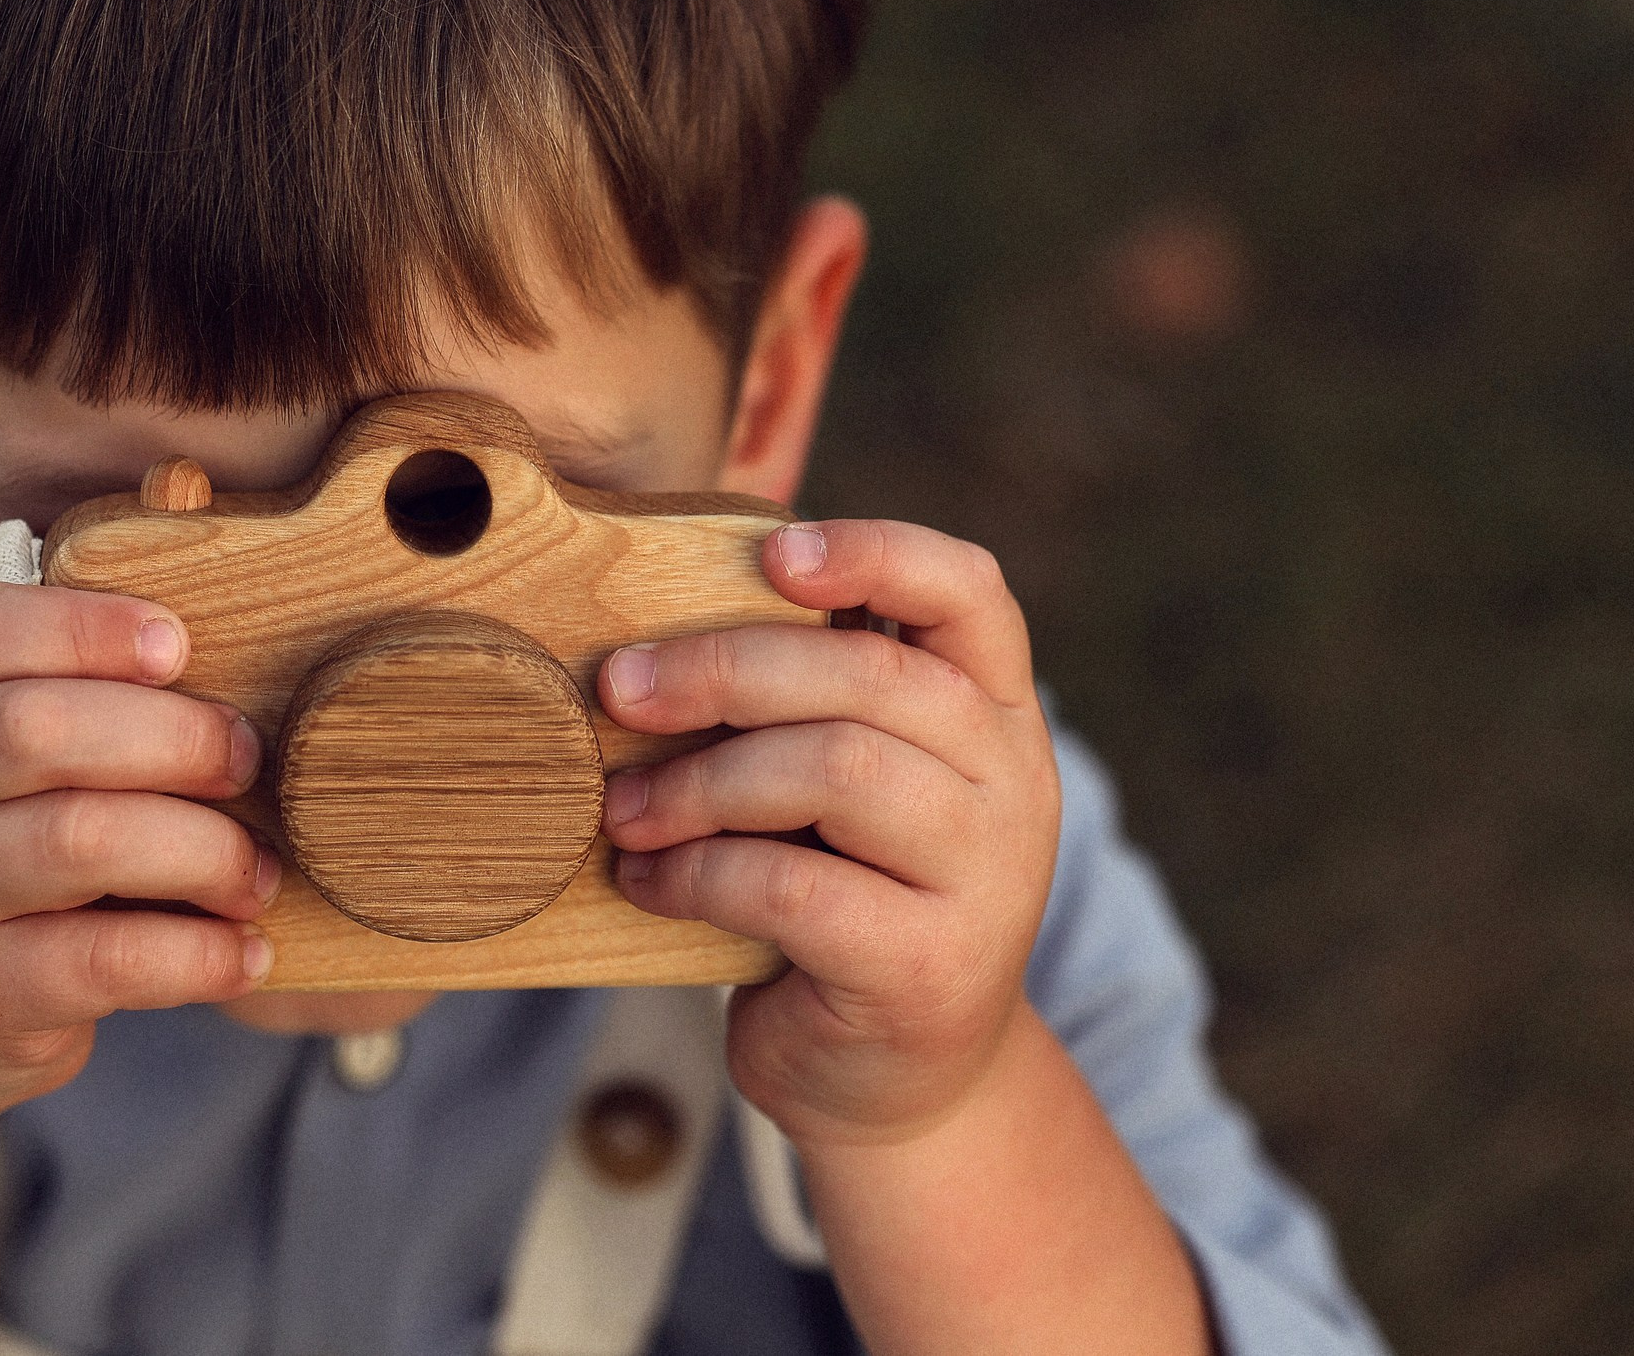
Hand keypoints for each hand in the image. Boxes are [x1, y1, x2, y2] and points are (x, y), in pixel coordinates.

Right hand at [0, 584, 277, 1118]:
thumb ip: (64, 704)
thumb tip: (237, 671)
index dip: (78, 626)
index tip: (175, 644)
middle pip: (32, 729)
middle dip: (172, 736)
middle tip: (245, 760)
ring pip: (77, 840)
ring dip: (202, 850)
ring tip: (255, 873)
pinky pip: (101, 958)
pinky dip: (197, 953)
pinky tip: (246, 954)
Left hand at [598, 520, 1061, 1146]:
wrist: (897, 1082)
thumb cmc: (847, 902)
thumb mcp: (850, 789)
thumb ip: (812, 707)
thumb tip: (657, 639)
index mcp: (997, 711)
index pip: (966, 590)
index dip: (873, 551)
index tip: (772, 552)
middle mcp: (1014, 782)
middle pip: (871, 676)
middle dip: (723, 669)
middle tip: (619, 688)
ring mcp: (986, 879)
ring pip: (834, 770)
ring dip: (701, 782)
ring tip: (626, 809)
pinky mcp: (929, 968)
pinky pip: (790, 886)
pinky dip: (697, 874)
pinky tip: (648, 883)